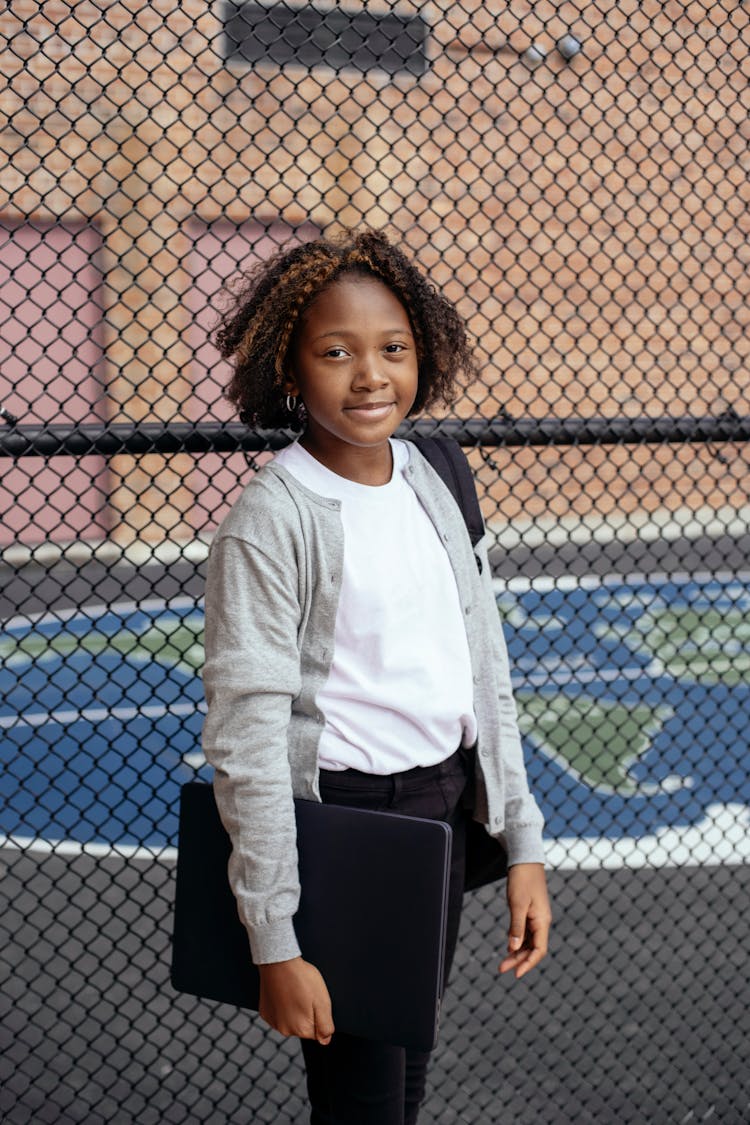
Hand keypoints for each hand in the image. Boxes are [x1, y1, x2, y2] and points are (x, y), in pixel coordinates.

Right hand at [258, 957, 334, 1043]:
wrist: (279, 961)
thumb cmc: (302, 978)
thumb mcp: (323, 1001)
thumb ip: (326, 1025)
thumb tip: (326, 1040)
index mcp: (301, 1029)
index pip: (317, 1032)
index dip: (318, 1015)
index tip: (314, 1001)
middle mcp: (285, 1030)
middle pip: (303, 1027)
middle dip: (307, 1014)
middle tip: (305, 994)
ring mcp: (273, 1021)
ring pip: (291, 1021)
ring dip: (294, 1010)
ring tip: (294, 991)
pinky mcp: (265, 1012)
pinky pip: (279, 1014)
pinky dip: (282, 1006)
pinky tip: (284, 992)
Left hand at [498, 863, 550, 979]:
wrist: (524, 861)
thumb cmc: (522, 880)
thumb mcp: (517, 904)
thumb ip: (516, 927)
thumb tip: (514, 948)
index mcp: (542, 921)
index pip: (539, 950)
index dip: (529, 963)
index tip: (516, 974)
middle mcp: (541, 922)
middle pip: (533, 949)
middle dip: (519, 960)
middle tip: (501, 969)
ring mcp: (536, 918)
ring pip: (528, 942)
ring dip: (517, 953)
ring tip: (503, 963)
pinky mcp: (529, 913)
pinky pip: (525, 933)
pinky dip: (517, 942)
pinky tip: (509, 948)